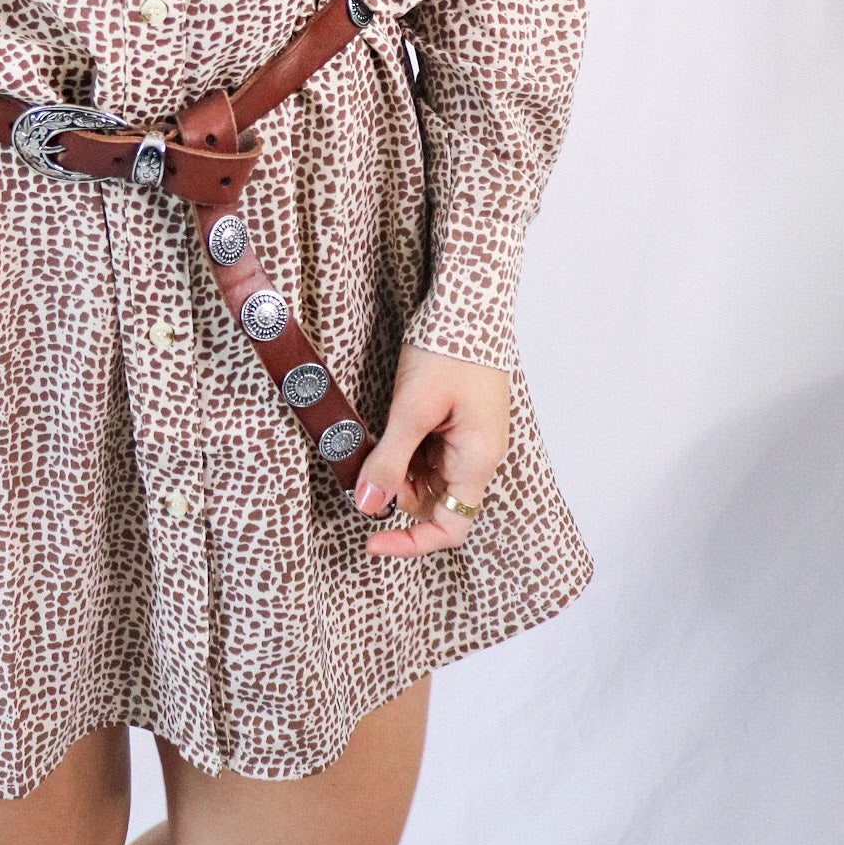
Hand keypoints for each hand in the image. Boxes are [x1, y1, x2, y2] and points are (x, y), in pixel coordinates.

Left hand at [353, 340, 510, 555]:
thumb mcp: (412, 409)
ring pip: (429, 476)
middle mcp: (479, 456)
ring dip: (399, 467)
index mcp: (477, 461)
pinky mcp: (459, 420)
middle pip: (436, 502)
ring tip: (375, 436)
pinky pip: (430, 450)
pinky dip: (406, 446)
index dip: (410, 542)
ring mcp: (470, 438)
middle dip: (397, 492)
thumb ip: (390, 461)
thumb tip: (368, 507)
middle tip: (364, 465)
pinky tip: (390, 423)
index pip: (450, 528)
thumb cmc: (448, 352)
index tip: (371, 540)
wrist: (468, 303)